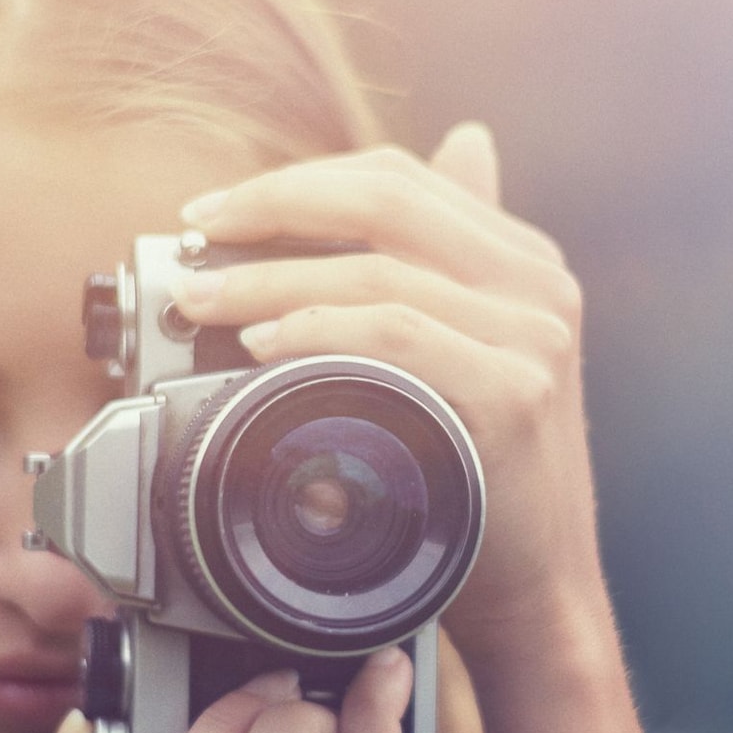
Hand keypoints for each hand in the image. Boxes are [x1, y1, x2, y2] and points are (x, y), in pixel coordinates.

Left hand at [169, 123, 603, 661]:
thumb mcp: (474, 355)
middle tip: (194, 242)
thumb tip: (464, 141)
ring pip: (376, 271)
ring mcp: (533, 337)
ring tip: (204, 303)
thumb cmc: (481, 483)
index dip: (297, 183)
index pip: (397, 178)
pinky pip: (396, 336)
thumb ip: (456, 262)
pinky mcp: (514, 395)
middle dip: (272, 209)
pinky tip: (264, 344)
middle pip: (386, 200)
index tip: (215, 212)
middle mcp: (538, 285)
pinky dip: (318, 332)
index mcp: (523, 261)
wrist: (536, 590)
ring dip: (271, 280)